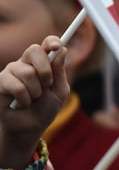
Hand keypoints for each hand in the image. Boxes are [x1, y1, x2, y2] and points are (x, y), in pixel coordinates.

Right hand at [0, 35, 68, 167]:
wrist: (31, 127)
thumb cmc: (46, 108)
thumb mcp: (60, 90)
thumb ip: (60, 71)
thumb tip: (61, 50)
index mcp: (42, 62)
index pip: (46, 44)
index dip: (51, 41)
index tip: (56, 46)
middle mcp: (26, 63)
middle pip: (34, 50)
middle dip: (45, 69)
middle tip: (48, 84)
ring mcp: (11, 71)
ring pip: (26, 71)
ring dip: (35, 90)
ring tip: (33, 99)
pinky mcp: (0, 82)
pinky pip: (15, 85)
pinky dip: (24, 98)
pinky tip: (22, 103)